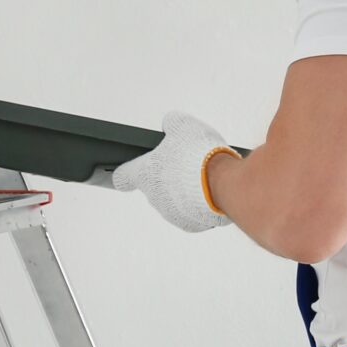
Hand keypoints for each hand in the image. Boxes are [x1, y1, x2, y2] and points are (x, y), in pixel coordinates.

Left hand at [112, 110, 236, 231]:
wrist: (224, 185)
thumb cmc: (200, 155)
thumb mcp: (184, 125)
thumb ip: (171, 122)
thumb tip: (169, 123)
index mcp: (145, 174)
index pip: (122, 178)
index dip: (126, 172)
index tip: (131, 170)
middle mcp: (154, 198)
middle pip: (154, 187)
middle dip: (168, 176)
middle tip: (187, 163)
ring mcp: (171, 214)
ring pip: (174, 201)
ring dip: (184, 191)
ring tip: (204, 176)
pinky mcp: (190, 224)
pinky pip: (191, 212)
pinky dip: (198, 204)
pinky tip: (210, 191)